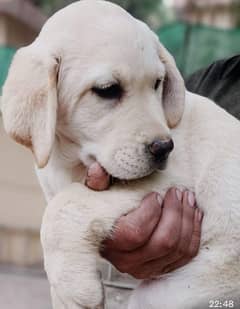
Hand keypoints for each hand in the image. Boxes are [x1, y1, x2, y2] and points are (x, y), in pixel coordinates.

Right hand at [86, 162, 203, 278]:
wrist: (107, 233)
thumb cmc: (103, 211)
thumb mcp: (95, 195)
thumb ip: (96, 182)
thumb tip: (98, 169)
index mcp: (111, 243)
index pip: (136, 232)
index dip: (151, 211)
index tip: (155, 194)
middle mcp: (128, 262)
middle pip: (163, 242)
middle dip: (175, 213)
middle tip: (177, 191)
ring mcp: (146, 269)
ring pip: (178, 249)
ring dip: (188, 220)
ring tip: (187, 198)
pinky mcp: (161, 269)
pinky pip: (187, 255)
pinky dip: (194, 232)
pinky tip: (194, 213)